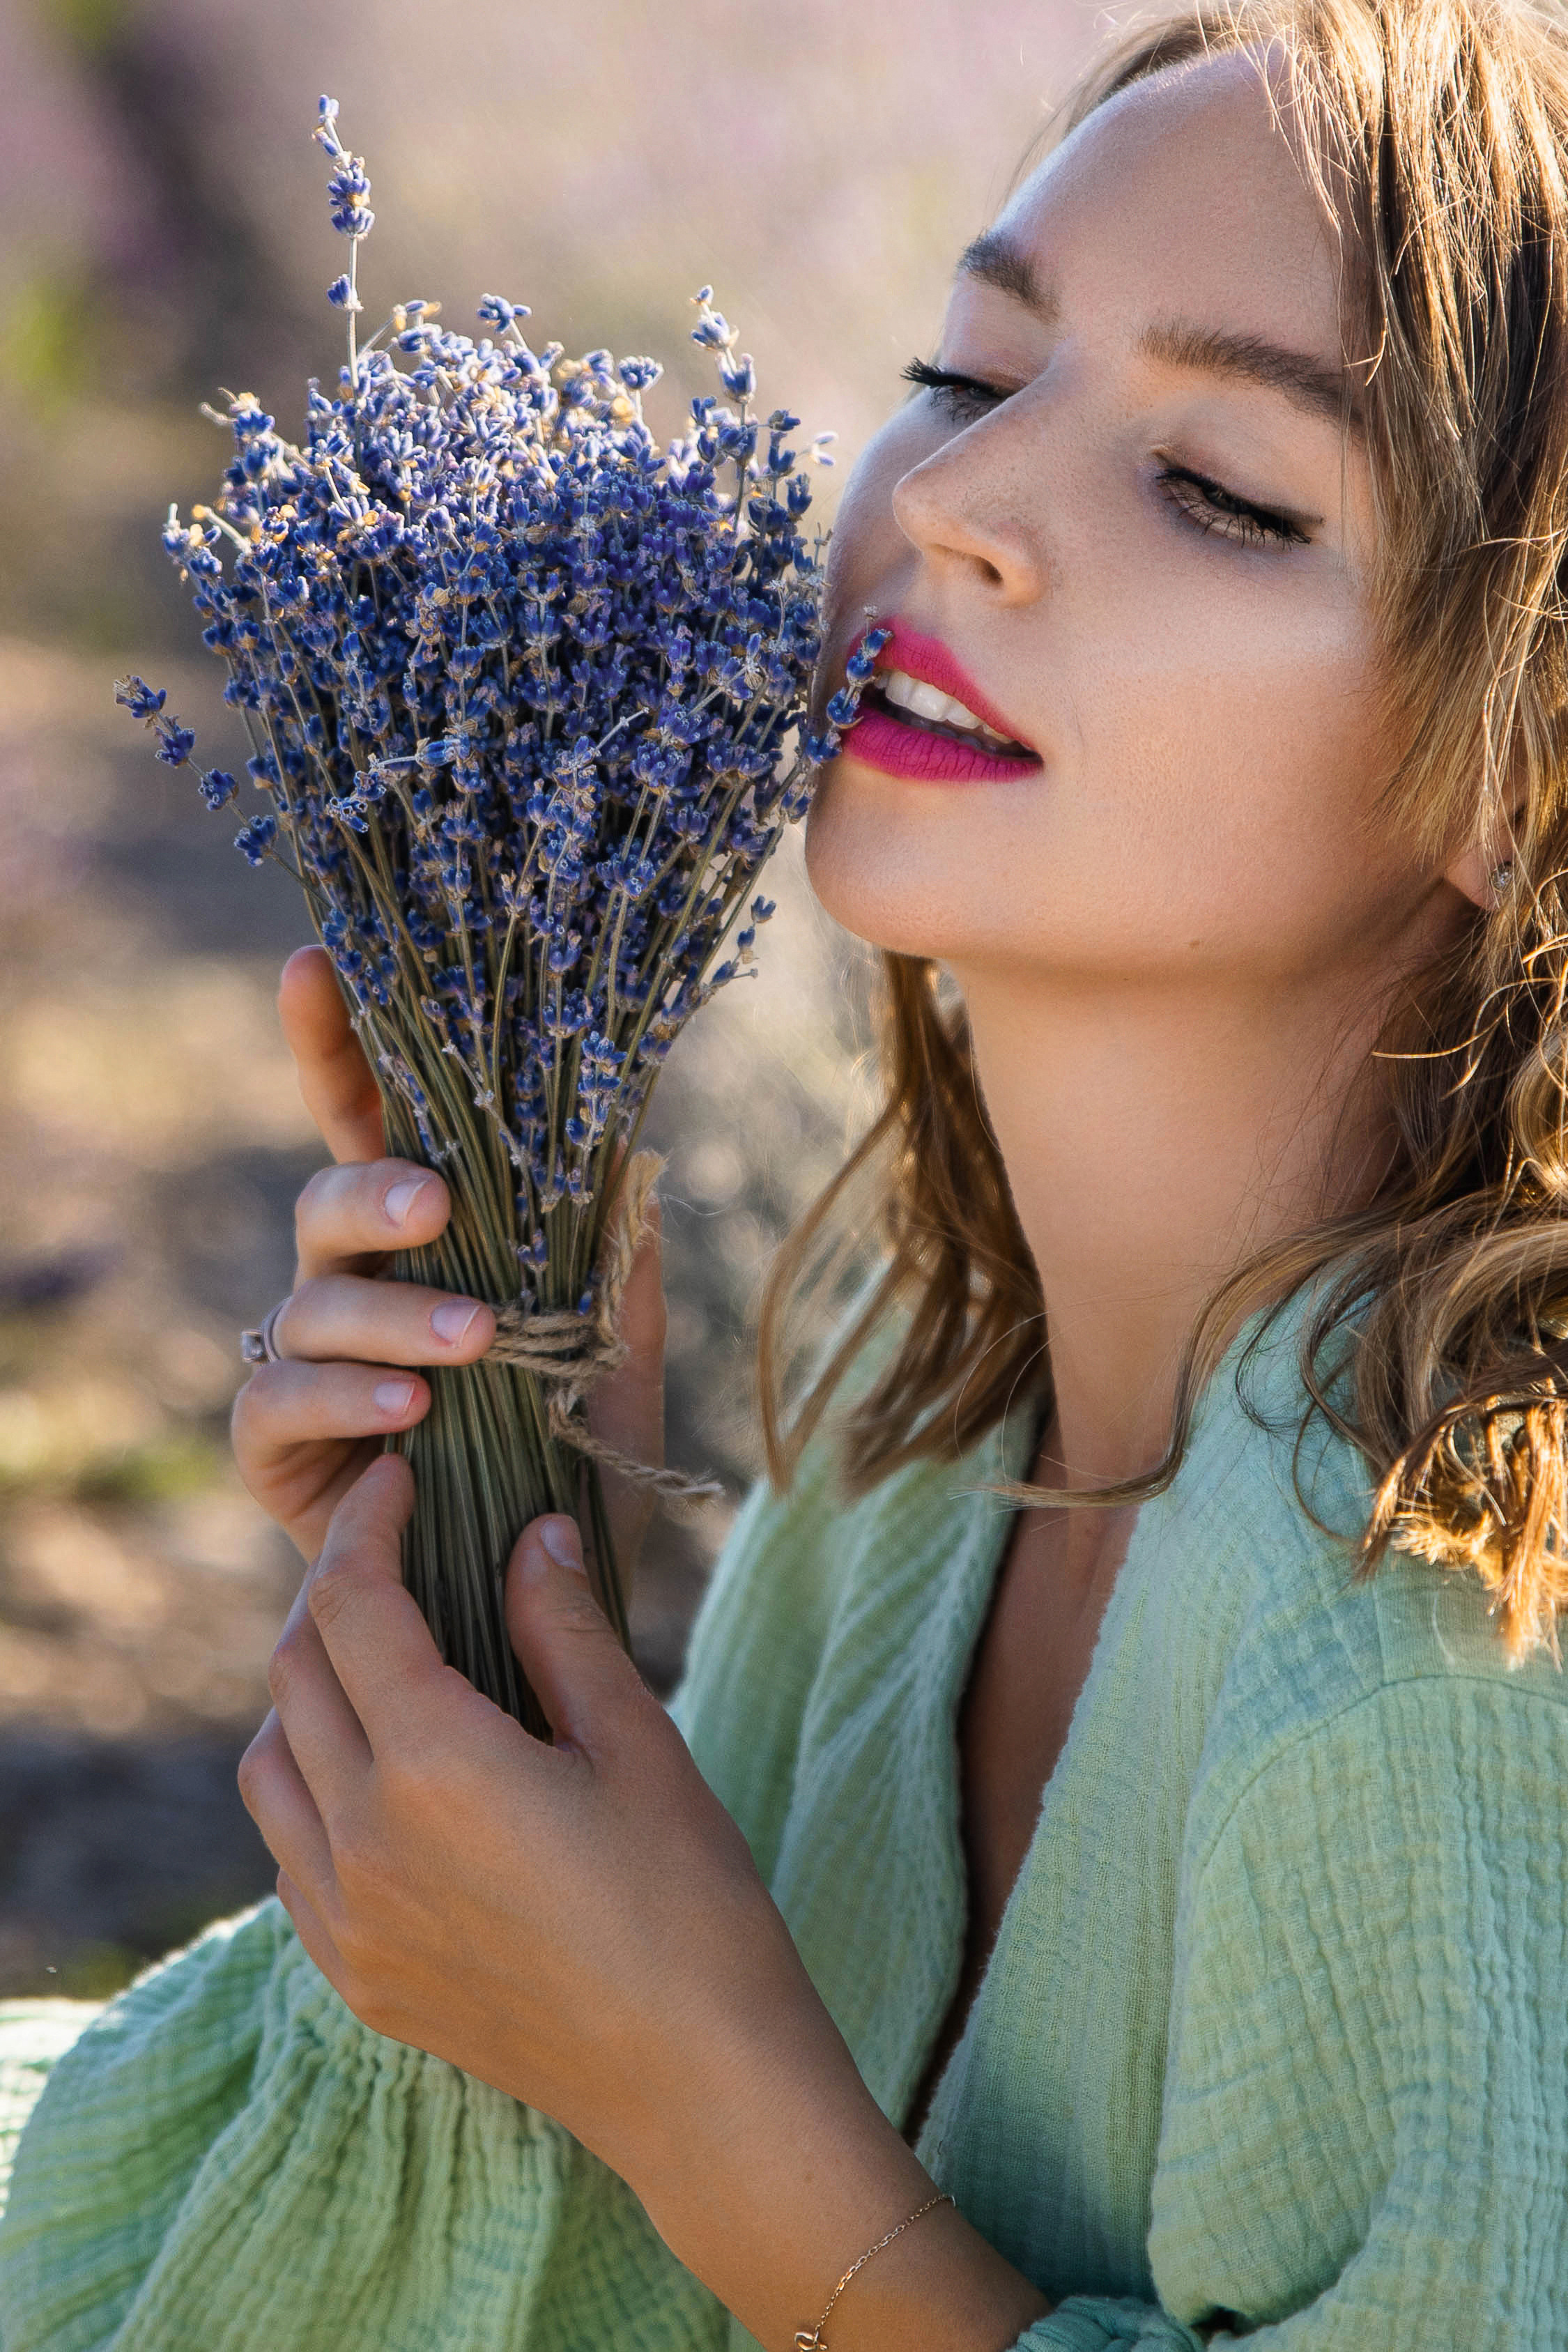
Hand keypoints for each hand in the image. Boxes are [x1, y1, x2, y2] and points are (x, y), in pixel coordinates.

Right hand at [232, 945, 665, 1571]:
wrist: (533, 1599)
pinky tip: (411, 1414)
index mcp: (423, 1237)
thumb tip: (639, 1160)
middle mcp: (350, 1281)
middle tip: (436, 1202)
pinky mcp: (275, 1446)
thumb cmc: (568, 1462)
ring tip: (470, 1342)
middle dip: (373, 1189)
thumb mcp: (616, 1362)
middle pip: (327, 1195)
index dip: (336, 1040)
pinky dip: (346, 1400)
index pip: (371, 1121)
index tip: (317, 960)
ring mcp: (303, 1360)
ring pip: (313, 1299)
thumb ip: (620, 1268)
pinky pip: (282, 1400)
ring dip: (393, 1313)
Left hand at [239, 1456, 1052, 2351]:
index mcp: (437, 1768)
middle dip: (335, 1593)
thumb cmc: (691, 1900)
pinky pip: (288, 1853)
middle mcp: (363, 1842)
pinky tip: (383, 1775)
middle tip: (397, 1552)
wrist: (697, 2082)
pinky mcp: (355, 1978)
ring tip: (384, 1660)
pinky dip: (311, 1787)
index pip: (355, 1606)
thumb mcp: (638, 1740)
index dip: (370, 1525)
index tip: (402, 1481)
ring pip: (269, 1765)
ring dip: (307, 1693)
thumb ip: (564, 1626)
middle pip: (296, 1675)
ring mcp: (347, 1921)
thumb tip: (534, 1529)